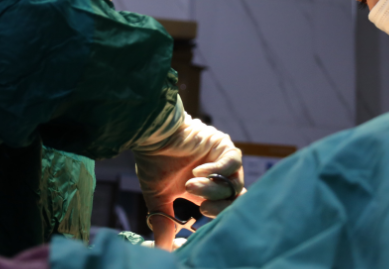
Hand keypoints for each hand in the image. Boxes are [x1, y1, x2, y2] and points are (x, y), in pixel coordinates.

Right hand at [133, 115, 244, 250]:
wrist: (151, 137)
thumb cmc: (154, 164)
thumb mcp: (159, 199)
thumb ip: (164, 222)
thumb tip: (162, 249)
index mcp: (208, 191)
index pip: (227, 209)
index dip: (218, 216)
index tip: (200, 216)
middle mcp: (219, 177)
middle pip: (237, 199)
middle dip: (221, 208)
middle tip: (202, 208)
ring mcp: (222, 161)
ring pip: (233, 183)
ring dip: (213, 189)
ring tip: (190, 185)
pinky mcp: (223, 145)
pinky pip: (232, 162)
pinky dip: (217, 171)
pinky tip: (198, 172)